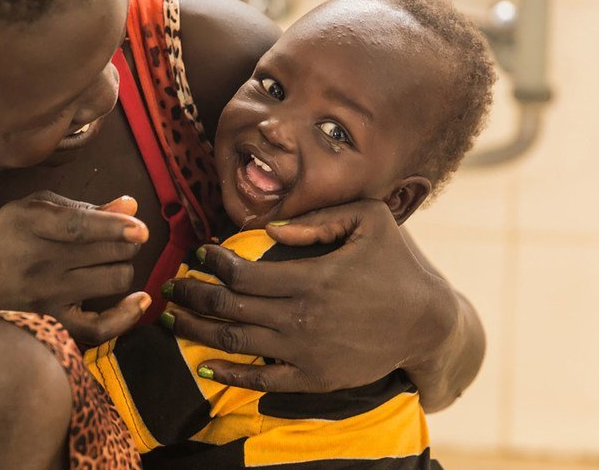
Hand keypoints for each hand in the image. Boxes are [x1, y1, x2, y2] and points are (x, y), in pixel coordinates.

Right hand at [0, 191, 152, 344]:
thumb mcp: (26, 213)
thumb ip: (77, 208)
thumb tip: (131, 205)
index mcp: (27, 225)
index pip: (81, 225)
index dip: (116, 226)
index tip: (139, 228)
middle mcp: (37, 262)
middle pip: (106, 251)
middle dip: (124, 243)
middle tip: (120, 242)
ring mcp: (46, 297)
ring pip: (113, 280)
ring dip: (122, 268)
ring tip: (112, 264)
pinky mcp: (53, 325)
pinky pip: (102, 326)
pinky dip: (127, 314)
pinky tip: (139, 300)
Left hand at [164, 199, 457, 393]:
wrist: (429, 323)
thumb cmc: (399, 264)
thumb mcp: (370, 221)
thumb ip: (319, 219)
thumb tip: (272, 230)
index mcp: (311, 277)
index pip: (243, 273)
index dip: (213, 263)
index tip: (198, 254)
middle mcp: (302, 317)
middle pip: (228, 308)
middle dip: (191, 296)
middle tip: (169, 288)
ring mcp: (306, 352)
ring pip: (236, 343)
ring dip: (196, 332)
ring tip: (170, 322)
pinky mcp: (314, 377)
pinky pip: (261, 380)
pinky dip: (229, 374)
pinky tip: (204, 366)